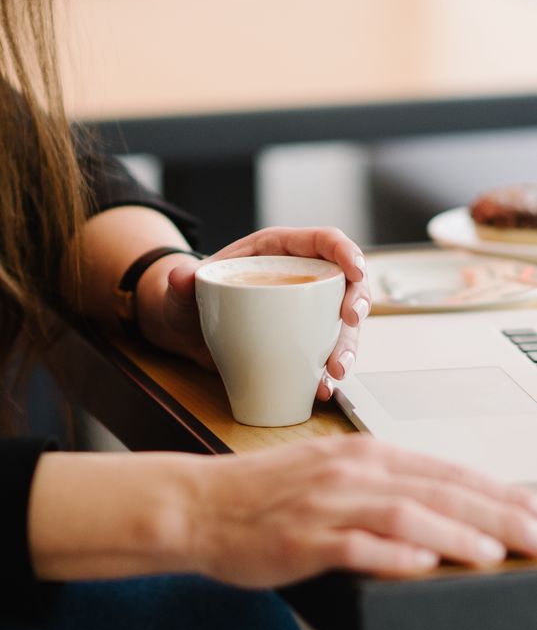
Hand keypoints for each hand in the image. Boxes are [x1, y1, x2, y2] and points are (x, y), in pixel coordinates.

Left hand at [139, 227, 370, 393]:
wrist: (189, 332)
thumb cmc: (193, 299)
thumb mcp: (184, 288)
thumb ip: (181, 281)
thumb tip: (181, 277)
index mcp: (278, 250)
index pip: (323, 241)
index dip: (346, 252)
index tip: (356, 271)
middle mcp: (300, 278)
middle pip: (345, 282)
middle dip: (357, 302)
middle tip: (350, 323)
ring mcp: (305, 311)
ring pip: (342, 324)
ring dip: (347, 346)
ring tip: (336, 370)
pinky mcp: (303, 341)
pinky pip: (325, 354)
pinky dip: (328, 373)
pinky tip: (322, 388)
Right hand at [183, 434, 536, 584]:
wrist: (196, 504)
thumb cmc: (263, 497)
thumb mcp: (330, 477)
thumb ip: (382, 490)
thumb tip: (439, 512)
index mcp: (364, 456)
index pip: (445, 473)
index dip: (497, 493)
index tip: (534, 511)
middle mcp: (351, 473)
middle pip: (437, 491)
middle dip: (497, 514)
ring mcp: (326, 505)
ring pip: (404, 516)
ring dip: (454, 534)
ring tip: (495, 552)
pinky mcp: (301, 539)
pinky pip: (354, 547)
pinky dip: (392, 556)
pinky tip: (423, 566)